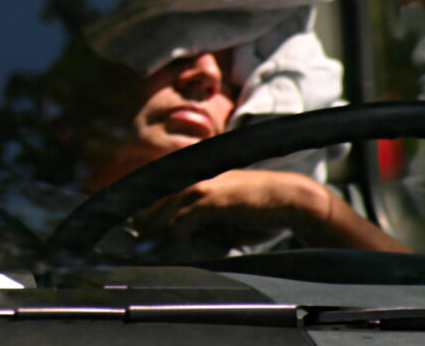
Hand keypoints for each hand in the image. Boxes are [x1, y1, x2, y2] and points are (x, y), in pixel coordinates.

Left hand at [132, 169, 329, 246]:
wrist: (290, 200)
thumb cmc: (263, 211)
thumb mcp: (229, 220)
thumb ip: (208, 226)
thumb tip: (188, 241)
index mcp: (204, 183)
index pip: (170, 196)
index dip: (153, 210)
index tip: (138, 224)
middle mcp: (200, 181)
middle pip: (163, 200)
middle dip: (147, 219)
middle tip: (133, 235)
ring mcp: (205, 188)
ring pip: (170, 209)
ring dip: (158, 227)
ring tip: (146, 242)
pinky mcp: (212, 199)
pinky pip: (185, 218)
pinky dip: (177, 232)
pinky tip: (175, 242)